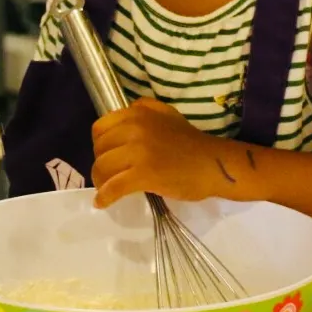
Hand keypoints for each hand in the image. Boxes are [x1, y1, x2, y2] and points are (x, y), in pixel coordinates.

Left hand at [91, 98, 231, 206]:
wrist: (212, 164)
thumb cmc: (191, 142)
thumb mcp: (167, 115)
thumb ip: (145, 109)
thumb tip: (126, 111)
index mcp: (138, 114)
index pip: (100, 127)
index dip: (100, 143)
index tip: (108, 154)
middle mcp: (135, 128)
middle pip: (99, 149)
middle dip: (100, 163)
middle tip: (108, 175)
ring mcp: (139, 151)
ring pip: (102, 168)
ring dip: (100, 181)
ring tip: (106, 189)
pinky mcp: (143, 174)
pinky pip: (113, 187)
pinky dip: (105, 197)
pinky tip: (102, 202)